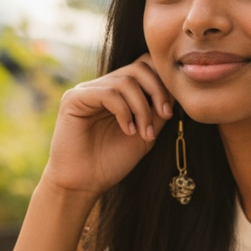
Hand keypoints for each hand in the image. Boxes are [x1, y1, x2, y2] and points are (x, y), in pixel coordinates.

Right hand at [41, 55, 173, 197]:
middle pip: (138, 68)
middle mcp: (103, 86)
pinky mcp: (73, 98)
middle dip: (157, 91)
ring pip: (126, 81)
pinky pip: (107, 93)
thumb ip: (158, 111)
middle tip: (165, 115)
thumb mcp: (146, 134)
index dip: (162, 82)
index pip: (144, 67)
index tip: (170, 110)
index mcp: (119, 92)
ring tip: (143, 133)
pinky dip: (124, 111)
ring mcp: (87, 90)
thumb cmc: (113, 161)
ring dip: (142, 108)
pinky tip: (128, 130)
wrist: (84, 184)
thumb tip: (176, 90)